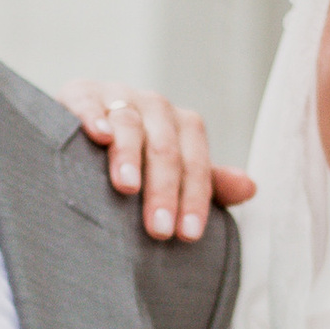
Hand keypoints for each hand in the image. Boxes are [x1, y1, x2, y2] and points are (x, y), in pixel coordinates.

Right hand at [56, 80, 256, 242]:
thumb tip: (250, 188)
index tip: (187, 235)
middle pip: (165, 146)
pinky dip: (94, 117)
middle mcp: (153, 106)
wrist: (83, 125)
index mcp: (181, 124)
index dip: (194, 197)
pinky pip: (88, 102)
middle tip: (158, 229)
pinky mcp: (79, 94)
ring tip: (127, 188)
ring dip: (129, 156)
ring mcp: (117, 96)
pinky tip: (98, 136)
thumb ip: (207, 182)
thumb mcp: (173, 172)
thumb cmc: (134, 159)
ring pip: (130, 123)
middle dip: (164, 189)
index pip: (196, 160)